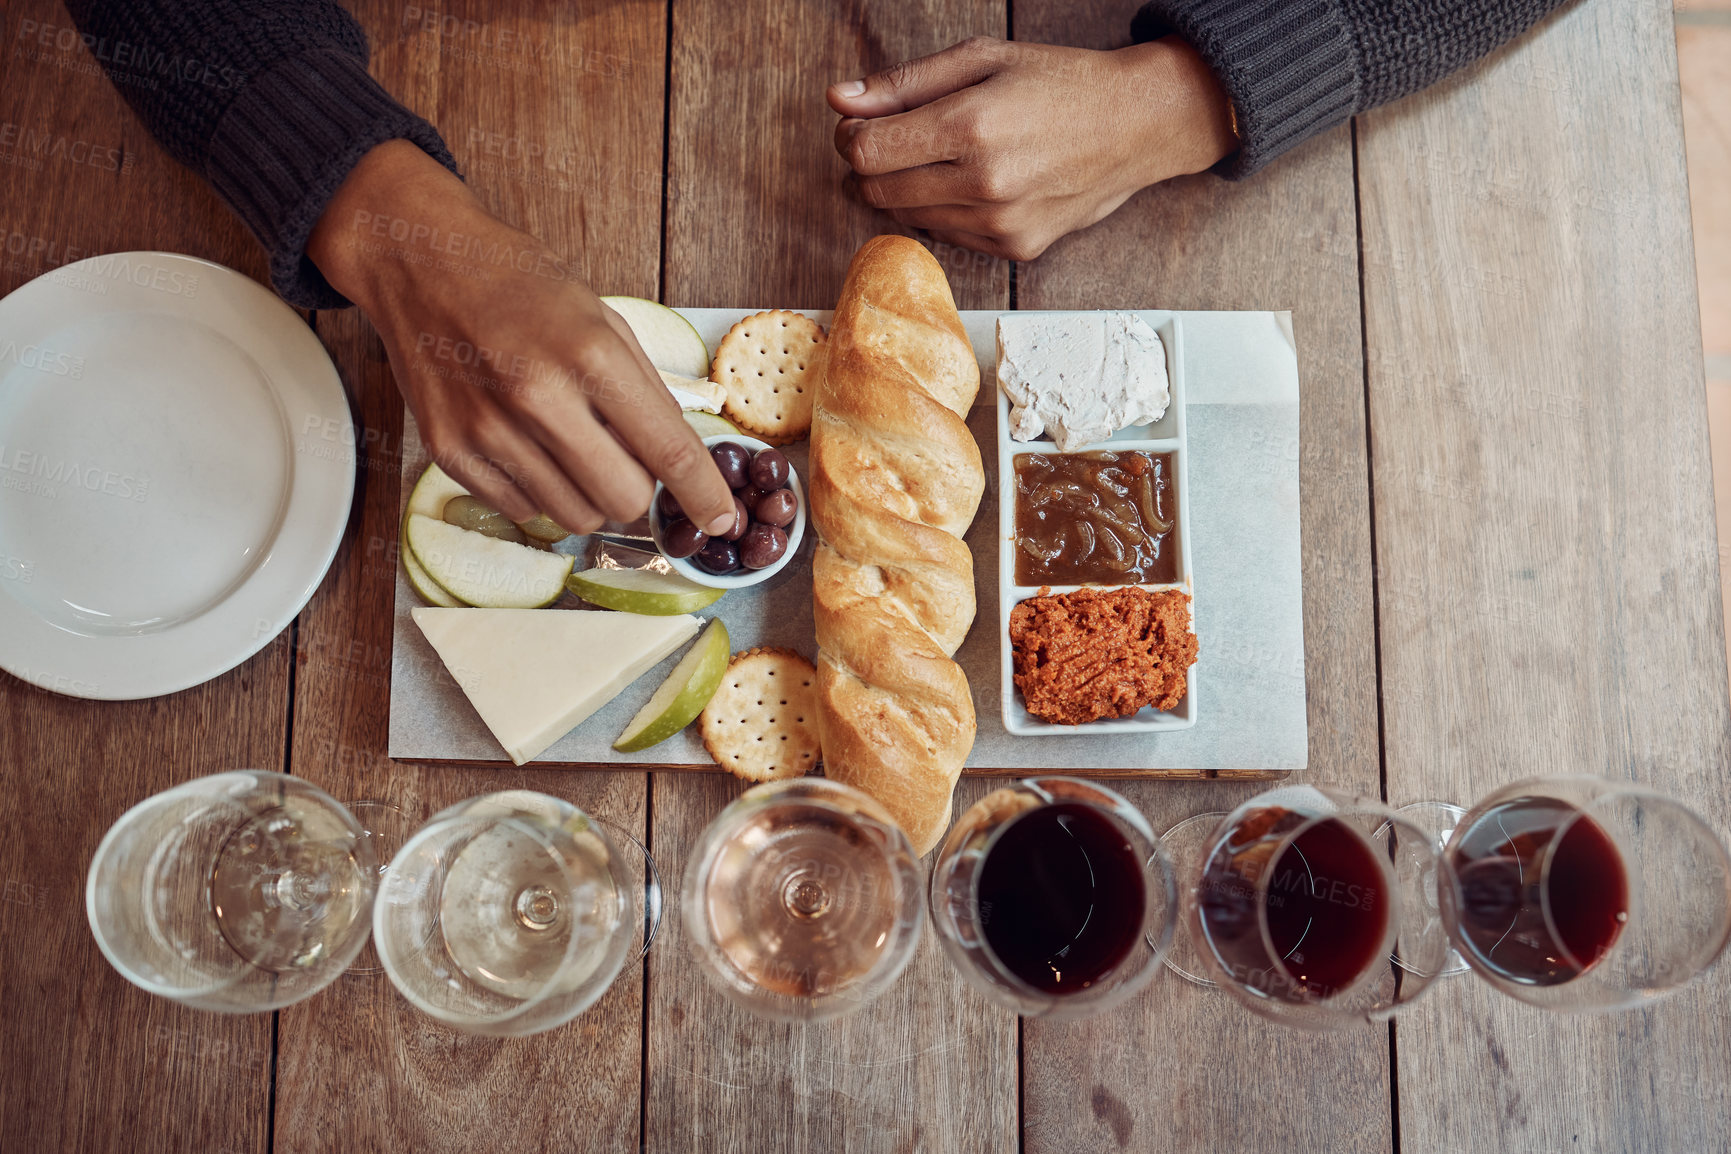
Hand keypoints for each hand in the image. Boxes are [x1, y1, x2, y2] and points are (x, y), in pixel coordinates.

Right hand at [307, 141, 734, 536]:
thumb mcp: (601, 319)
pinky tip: (530, 449)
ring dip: (590, 497)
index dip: (703, 495)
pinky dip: (540, 493)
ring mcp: (487, 429)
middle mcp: (538, 396)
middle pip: (623, 500)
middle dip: (640, 493)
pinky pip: (522, 512)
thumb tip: (682, 462)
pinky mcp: (449, 452)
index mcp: (589, 354)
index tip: (721, 519)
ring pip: (574, 518)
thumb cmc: (519, 286)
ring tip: (573, 450)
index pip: (667, 450)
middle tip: (628, 465)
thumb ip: (645, 392)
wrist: (420, 262)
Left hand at [827, 36, 1235, 260]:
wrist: (1136, 126)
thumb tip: (838, 99)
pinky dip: (941, 209)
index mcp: (970, 126)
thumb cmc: (1059, 83)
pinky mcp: (1015, 248)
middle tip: (888, 139)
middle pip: (878, 190)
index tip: (857, 124)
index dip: (849, 136)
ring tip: (935, 156)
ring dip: (903, 188)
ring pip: (908, 217)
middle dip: (867, 165)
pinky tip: (968, 182)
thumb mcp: (982, 59)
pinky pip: (947, 235)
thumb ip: (904, 83)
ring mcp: (1000, 223)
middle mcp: (983, 183)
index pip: (867, 151)